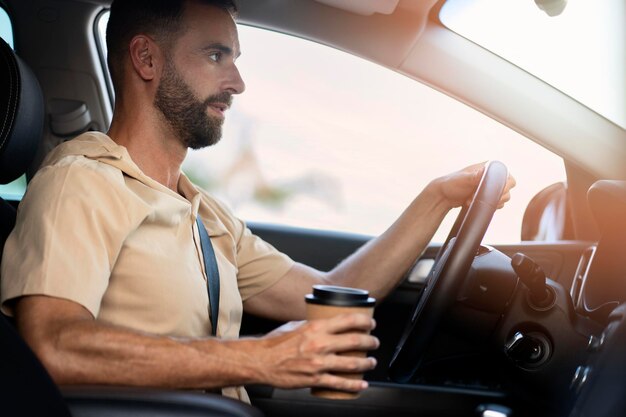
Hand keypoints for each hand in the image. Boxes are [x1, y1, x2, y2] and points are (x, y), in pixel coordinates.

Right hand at [255, 313, 378, 391]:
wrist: (260, 361)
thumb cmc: (275, 343)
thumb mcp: (296, 325)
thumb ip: (313, 324)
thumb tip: (327, 322)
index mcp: (316, 327)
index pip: (349, 320)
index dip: (365, 321)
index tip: (371, 323)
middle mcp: (319, 344)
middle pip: (355, 341)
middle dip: (371, 341)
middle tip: (374, 342)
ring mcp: (318, 363)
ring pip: (352, 363)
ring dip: (367, 363)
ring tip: (371, 362)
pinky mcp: (315, 379)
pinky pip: (340, 383)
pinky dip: (354, 385)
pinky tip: (362, 384)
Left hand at [432, 162, 515, 208]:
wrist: (443, 196)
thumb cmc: (452, 184)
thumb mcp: (463, 179)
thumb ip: (475, 176)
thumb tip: (484, 172)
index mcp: (490, 167)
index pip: (508, 178)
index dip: (502, 187)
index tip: (488, 192)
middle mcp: (493, 176)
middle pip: (508, 189)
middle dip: (494, 196)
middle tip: (476, 197)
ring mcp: (491, 187)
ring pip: (504, 198)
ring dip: (490, 202)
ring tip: (473, 200)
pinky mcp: (487, 197)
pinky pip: (497, 204)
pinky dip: (488, 206)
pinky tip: (476, 204)